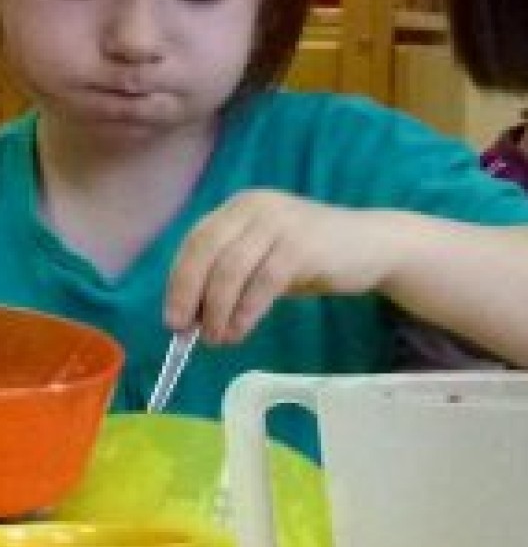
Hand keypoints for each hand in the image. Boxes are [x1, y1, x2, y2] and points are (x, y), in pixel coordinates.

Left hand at [166, 190, 403, 342]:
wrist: (373, 246)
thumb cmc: (309, 257)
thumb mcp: (261, 258)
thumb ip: (227, 275)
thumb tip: (190, 315)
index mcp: (237, 208)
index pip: (195, 242)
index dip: (178, 282)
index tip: (172, 318)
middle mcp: (253, 207)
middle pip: (206, 252)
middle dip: (190, 295)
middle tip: (186, 332)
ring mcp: (279, 222)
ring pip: (231, 269)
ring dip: (218, 310)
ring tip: (218, 338)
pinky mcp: (302, 245)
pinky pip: (263, 282)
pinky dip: (246, 310)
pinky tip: (241, 330)